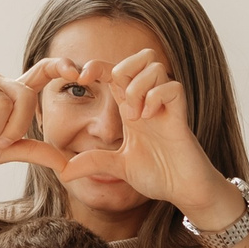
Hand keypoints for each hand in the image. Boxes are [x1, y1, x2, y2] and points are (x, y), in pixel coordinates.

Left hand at [58, 50, 242, 226]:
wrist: (185, 190)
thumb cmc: (159, 174)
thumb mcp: (118, 167)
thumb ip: (93, 163)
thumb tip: (63, 172)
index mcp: (132, 108)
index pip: (116, 72)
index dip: (98, 67)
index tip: (81, 78)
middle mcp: (149, 102)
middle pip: (141, 57)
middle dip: (123, 68)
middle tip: (116, 97)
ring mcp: (166, 107)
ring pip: (156, 67)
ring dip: (138, 87)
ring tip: (135, 116)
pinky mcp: (180, 117)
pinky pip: (173, 88)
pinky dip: (156, 98)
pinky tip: (148, 118)